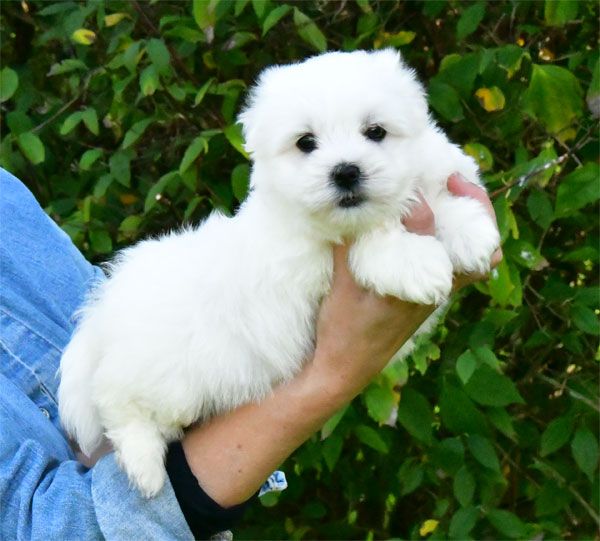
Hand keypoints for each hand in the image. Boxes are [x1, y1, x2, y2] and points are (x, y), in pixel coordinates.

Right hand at [310, 174, 500, 400]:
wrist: (346, 369)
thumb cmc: (343, 331)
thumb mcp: (342, 287)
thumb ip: (350, 247)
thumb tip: (353, 210)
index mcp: (418, 287)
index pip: (430, 235)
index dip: (421, 203)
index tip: (410, 183)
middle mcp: (437, 292)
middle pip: (482, 250)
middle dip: (476, 208)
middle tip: (454, 180)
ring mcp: (437, 297)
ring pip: (475, 260)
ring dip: (471, 227)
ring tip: (452, 198)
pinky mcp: (429, 300)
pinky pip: (458, 268)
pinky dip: (455, 244)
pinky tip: (431, 229)